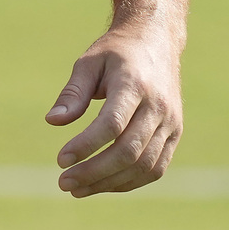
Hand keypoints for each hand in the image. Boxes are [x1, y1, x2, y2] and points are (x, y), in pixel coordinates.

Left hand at [45, 24, 183, 195]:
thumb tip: (52, 120)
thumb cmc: (117, 52)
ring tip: (78, 189)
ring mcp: (171, 121)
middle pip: (128, 150)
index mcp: (134, 83)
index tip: (61, 160)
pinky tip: (103, 183)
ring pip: (143, 165)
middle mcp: (158, 104)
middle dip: (93, 172)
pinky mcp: (175, 133)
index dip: (86, 146)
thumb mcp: (89, 62)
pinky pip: (155, 168)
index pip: (112, 124)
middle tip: (64, 182)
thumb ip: (73, 93)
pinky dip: (129, 182)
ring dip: (108, 183)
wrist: (157, 40)